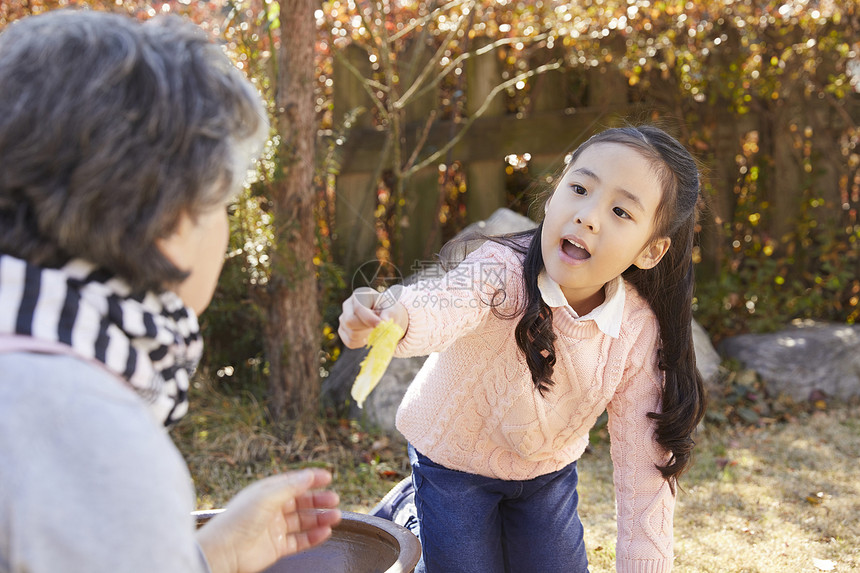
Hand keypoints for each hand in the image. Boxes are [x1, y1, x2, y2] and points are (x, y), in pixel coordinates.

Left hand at [196, 468, 340, 572]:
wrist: (224, 551)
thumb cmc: (238, 520)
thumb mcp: (267, 496)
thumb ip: (291, 486)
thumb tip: (309, 475)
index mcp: (267, 492)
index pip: (293, 482)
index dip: (311, 479)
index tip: (328, 477)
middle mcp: (272, 509)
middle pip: (301, 502)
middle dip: (318, 500)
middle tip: (334, 499)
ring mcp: (275, 528)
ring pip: (303, 521)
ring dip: (319, 518)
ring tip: (336, 516)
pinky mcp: (277, 547)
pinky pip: (300, 540)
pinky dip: (313, 537)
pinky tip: (325, 532)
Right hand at [338, 286, 407, 348]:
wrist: (383, 316)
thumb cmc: (387, 310)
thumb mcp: (392, 308)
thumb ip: (389, 314)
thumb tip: (384, 321)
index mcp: (359, 296)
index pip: (358, 308)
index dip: (369, 319)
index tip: (381, 324)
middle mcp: (347, 305)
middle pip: (350, 322)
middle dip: (366, 328)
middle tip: (378, 327)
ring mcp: (343, 319)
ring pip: (351, 334)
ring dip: (367, 336)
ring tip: (374, 329)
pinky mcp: (343, 331)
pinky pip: (350, 342)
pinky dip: (362, 343)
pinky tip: (368, 336)